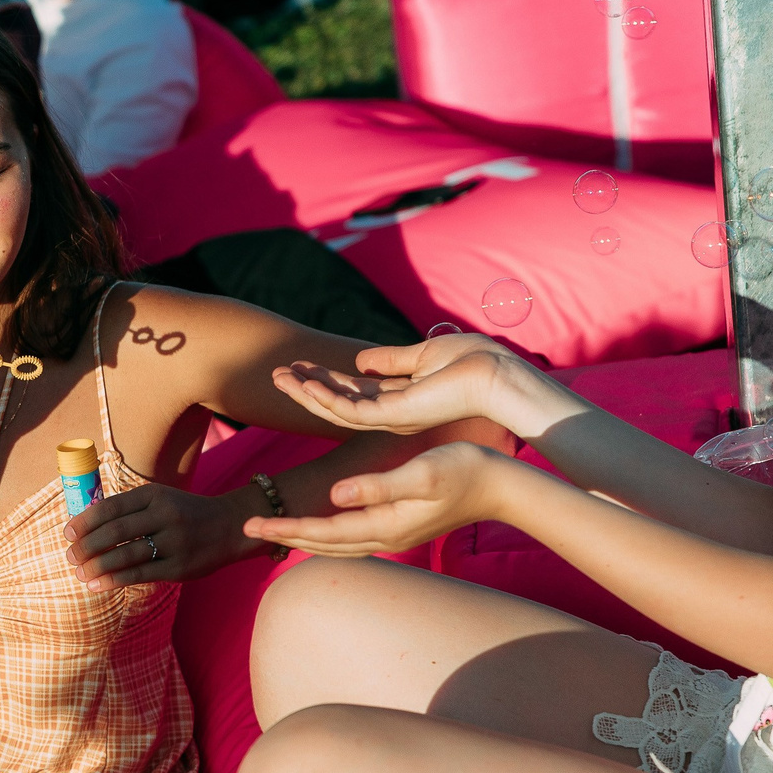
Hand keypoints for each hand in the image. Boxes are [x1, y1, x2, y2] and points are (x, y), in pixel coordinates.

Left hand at [67, 481, 266, 590]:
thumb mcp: (159, 500)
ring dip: (97, 566)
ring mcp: (174, 542)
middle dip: (86, 546)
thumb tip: (85, 528)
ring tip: (79, 573)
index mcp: (154, 495)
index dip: (84, 522)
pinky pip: (140, 574)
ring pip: (125, 555)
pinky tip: (96, 584)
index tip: (67, 534)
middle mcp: (164, 515)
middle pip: (115, 532)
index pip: (110, 507)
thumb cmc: (183, 514)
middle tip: (70, 556)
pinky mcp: (179, 567)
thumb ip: (128, 510)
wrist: (229, 526)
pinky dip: (114, 580)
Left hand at [245, 441, 514, 556]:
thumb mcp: (423, 472)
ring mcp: (395, 533)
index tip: (251, 524)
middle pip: (325, 543)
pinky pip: (354, 537)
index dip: (286, 528)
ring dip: (305, 537)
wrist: (504, 486)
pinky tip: (320, 526)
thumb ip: (379, 486)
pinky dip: (329, 534)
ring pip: (338, 544)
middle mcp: (386, 535)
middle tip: (247, 528)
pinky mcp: (402, 525)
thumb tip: (337, 496)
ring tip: (274, 530)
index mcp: (386, 524)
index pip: (324, 531)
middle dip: (286, 536)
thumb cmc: (467, 470)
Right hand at [273, 333, 560, 439]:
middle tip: (276, 373)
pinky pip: (351, 410)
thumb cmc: (471, 363)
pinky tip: (305, 384)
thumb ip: (391, 360)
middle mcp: (390, 413)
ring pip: (336, 409)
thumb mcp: (423, 355)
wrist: (496, 375)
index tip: (298, 365)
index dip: (323, 378)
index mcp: (398, 398)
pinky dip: (326, 397)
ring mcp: (390, 417)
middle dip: (305, 388)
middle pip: (337, 402)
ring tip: (279, 376)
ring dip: (306, 392)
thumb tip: (361, 359)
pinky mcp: (394, 416)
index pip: (351, 390)